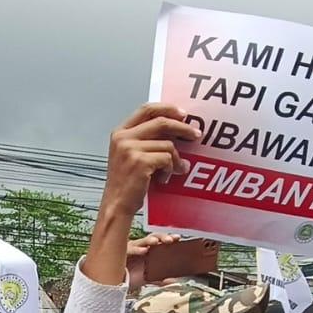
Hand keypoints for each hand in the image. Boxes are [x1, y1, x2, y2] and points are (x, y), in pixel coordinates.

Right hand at [100, 103, 197, 218]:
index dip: (167, 108)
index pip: (146, 109)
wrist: (116, 204)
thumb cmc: (126, 182)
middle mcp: (123, 138)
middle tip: (195, 134)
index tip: (183, 114)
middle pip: (161, 122)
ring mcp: (130, 149)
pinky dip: (170, 169)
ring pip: (168, 145)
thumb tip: (174, 129)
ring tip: (175, 169)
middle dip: (182, 128)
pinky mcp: (140, 162)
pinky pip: (167, 159)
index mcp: (120, 132)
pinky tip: (164, 178)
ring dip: (176, 159)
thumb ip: (146, 139)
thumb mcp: (129, 155)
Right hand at [125, 232, 181, 291]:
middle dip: (162, 237)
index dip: (168, 238)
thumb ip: (159, 279)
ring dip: (149, 240)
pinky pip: (129, 250)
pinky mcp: (121, 254)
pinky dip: (136, 250)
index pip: (160, 241)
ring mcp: (131, 249)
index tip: (177, 238)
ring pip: (141, 241)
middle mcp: (140, 247)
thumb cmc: (130, 276)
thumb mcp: (147, 277)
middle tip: (170, 240)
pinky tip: (143, 251)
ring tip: (156, 242)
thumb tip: (172, 281)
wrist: (116, 282)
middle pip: (152, 237)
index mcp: (148, 251)